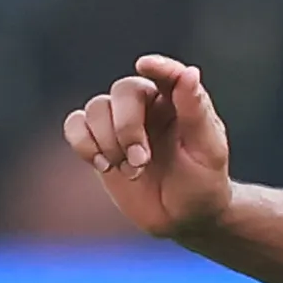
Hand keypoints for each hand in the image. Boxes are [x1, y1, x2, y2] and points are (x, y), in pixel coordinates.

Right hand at [64, 54, 234, 240]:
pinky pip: (74, 125)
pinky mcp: (98, 141)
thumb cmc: (203, 183)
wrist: (182, 217)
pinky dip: (82, 142)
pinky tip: (103, 165)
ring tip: (130, 170)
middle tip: (141, 161)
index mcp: (178, 101)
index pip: (166, 74)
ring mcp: (119, 122)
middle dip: (127, 127)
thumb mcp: (208, 150)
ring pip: (96, 108)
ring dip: (108, 141)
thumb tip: (189, 71)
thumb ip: (196, 111)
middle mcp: (147, 105)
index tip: (145, 64)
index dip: (156, 66)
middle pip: (123, 91)